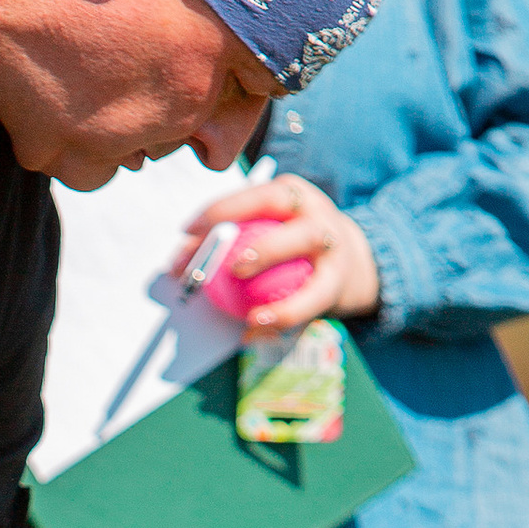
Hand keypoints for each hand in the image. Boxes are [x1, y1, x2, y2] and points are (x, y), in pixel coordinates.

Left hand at [179, 173, 378, 336]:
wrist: (351, 260)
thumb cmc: (287, 243)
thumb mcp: (262, 229)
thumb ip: (223, 241)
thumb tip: (177, 264)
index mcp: (290, 195)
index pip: (257, 196)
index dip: (223, 210)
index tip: (188, 230)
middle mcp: (315, 215)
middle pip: (294, 224)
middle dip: (265, 245)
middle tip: (234, 268)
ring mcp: (331, 249)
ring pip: (310, 261)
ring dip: (282, 292)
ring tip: (252, 316)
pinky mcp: (336, 284)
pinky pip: (311, 304)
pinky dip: (280, 320)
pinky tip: (251, 333)